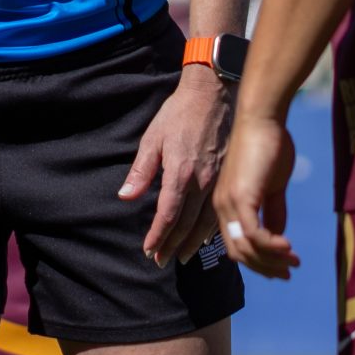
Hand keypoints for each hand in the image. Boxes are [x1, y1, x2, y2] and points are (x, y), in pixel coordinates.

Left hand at [120, 66, 231, 265]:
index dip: (157, 236)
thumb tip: (126, 196)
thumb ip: (141, 170)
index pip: (168, 215)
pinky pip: (220, 209)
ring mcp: (218, 179)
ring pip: (206, 221)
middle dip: (172, 245)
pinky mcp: (228, 175)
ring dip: (192, 242)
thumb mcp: (153, 138)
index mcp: (181, 173)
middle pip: (186, 224)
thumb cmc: (180, 113)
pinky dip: (212, 228)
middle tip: (161, 262)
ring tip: (181, 257)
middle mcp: (202, 181)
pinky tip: (206, 237)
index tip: (148, 251)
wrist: (214, 92)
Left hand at [212, 110, 300, 278]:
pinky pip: (253, 233)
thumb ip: (273, 210)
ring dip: (271, 260)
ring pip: (245, 247)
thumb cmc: (268, 145)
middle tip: (289, 272)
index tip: (281, 269)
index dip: (258, 261)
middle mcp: (222, 207)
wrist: (262, 117)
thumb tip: (278, 235)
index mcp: (226, 205)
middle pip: (238, 253)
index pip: (236, 245)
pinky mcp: (241, 196)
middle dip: (264, 268)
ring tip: (293, 262)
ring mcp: (229, 203)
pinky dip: (270, 246)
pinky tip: (288, 248)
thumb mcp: (272, 185)